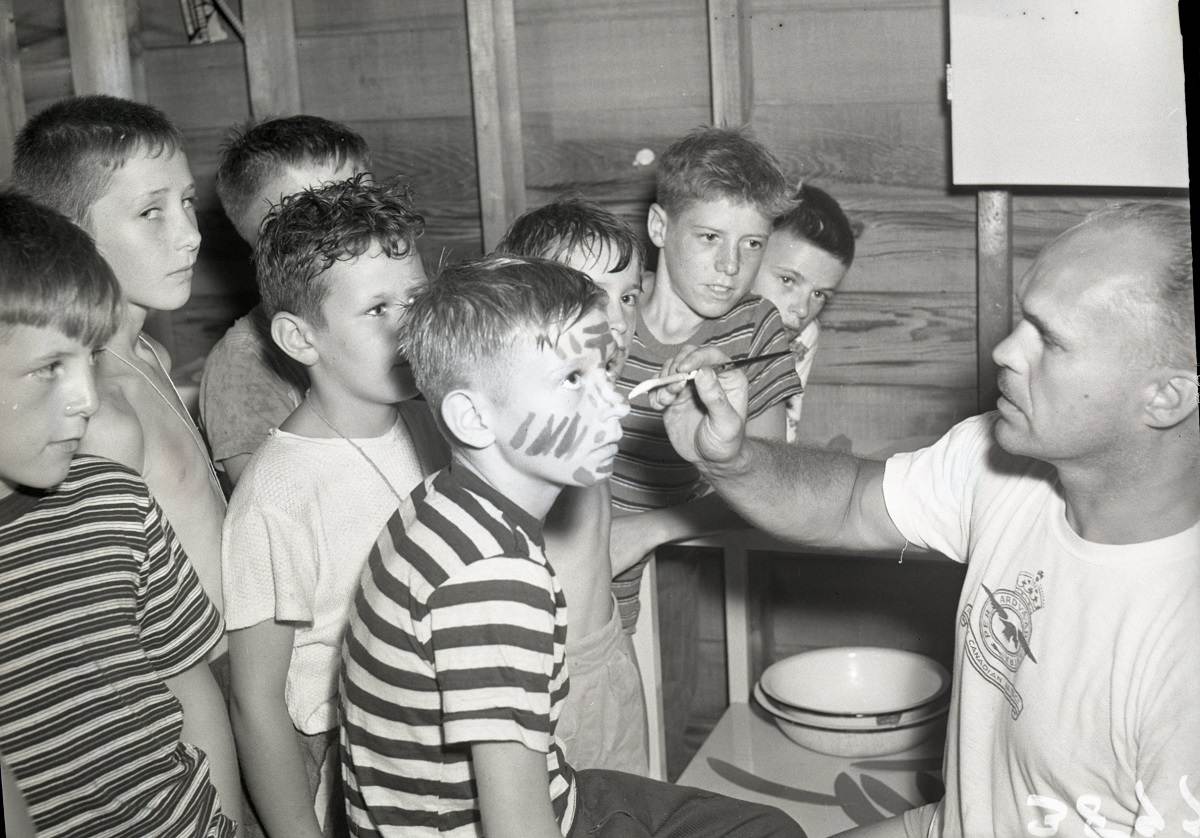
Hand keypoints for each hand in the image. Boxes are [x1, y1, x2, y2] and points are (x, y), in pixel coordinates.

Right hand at [653, 345, 748, 466]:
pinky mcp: (673, 397)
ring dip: (663, 382)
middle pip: (686, 356)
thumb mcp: (726, 423)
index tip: (683, 368)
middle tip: (673, 388)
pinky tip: (660, 406)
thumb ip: (715, 398)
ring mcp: (688, 386)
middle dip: (675, 369)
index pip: (711, 355)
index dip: (695, 357)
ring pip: (669, 369)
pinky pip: (658, 385)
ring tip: (667, 401)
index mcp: (728, 377)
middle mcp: (707, 377)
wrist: (711, 460)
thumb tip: (703, 372)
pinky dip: (654, 393)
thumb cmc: (726, 442)